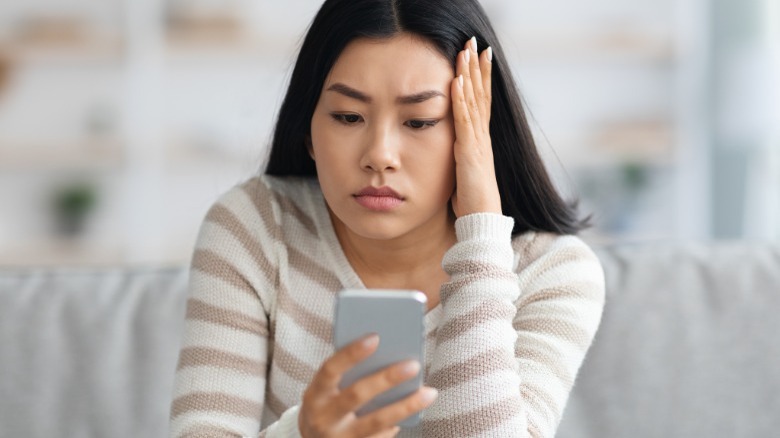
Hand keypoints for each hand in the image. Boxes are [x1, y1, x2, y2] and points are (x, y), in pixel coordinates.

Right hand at [299, 334, 437, 437]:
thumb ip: (347, 374)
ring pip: (377, 421)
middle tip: (413, 365)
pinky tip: (415, 411)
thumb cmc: (328, 406)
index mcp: (315, 395)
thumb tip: (385, 352)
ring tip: (429, 393)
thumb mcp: (326, 391)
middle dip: (387, 379)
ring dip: (406, 406)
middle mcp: (324, 418)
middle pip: (357, 395)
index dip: (351, 353)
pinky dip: (399, 423)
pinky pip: (381, 437)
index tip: (375, 337)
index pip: (330, 369)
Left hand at [450, 37, 501, 216]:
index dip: (481, 78)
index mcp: (479, 141)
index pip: (481, 102)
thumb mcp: (463, 173)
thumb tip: (451, 148)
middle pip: (481, 95)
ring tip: (466, 51)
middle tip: (475, 42)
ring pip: (474, 102)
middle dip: (477, 67)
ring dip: (469, 75)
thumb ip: (459, 157)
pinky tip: (456, 81)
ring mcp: (478, 144)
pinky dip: (461, 100)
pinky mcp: (470, 154)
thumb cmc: (471, 203)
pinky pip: (465, 122)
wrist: (481, 222)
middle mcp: (482, 138)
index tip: (479, 56)